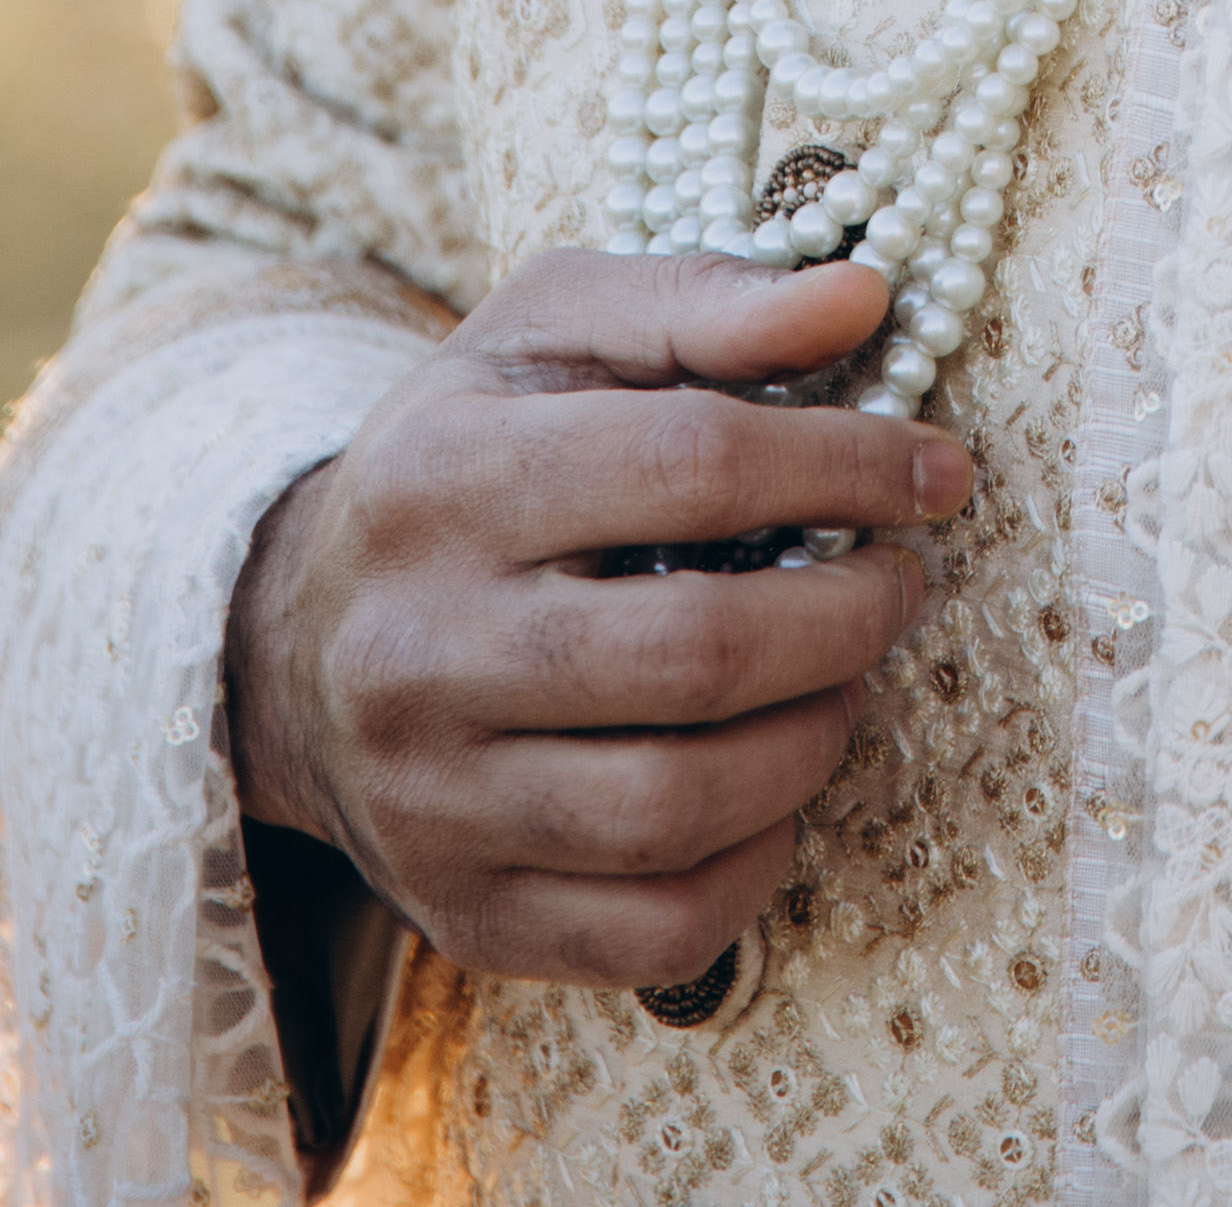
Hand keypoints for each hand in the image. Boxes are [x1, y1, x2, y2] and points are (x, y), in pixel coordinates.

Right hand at [224, 248, 969, 988]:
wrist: (298, 643)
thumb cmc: (472, 453)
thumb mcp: (555, 332)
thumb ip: (707, 302)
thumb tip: (862, 300)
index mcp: (439, 478)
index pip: (691, 466)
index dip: (846, 464)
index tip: (933, 470)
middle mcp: (414, 651)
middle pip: (696, 655)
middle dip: (846, 616)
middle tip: (897, 583)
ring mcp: (431, 801)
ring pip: (677, 808)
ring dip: (812, 741)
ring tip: (843, 680)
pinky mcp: (465, 913)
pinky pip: (652, 932)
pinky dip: (753, 867)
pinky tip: (773, 790)